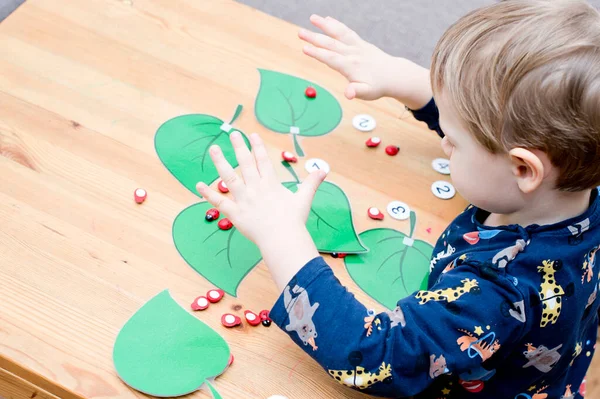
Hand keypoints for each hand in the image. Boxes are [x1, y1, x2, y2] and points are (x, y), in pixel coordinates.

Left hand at [196, 132, 323, 287]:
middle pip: (245, 163)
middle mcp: (256, 188)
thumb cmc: (294, 221)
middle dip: (238, 147)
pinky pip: (219, 202)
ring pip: (229, 177)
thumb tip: (324, 170)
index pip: (263, 160)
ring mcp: (244, 200)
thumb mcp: (304, 199)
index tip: (252, 134)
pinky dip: (208, 194)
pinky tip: (198, 185)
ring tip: (213, 149)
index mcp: (271, 184)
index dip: (257, 146)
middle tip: (232, 134)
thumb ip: (312, 182)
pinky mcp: (235, 213)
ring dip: (220, 162)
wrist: (282, 239)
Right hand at [299, 15, 431, 108]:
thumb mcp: (367, 93)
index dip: (317, 53)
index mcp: (351, 66)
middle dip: (314, 38)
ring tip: (312, 17)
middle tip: (299, 32)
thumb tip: (348, 94)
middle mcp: (353, 53)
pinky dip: (336, 24)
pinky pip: (346, 31)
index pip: (331, 59)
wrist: (393, 75)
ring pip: (338, 33)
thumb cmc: (378, 86)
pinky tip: (327, 19)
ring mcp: (356, 46)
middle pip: (330, 44)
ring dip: (325, 25)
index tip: (304, 48)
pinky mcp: (360, 43)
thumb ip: (356, 91)